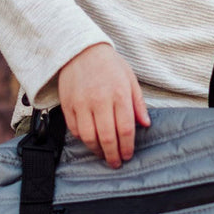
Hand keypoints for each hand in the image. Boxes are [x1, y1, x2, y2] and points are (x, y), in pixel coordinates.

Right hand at [56, 43, 150, 167]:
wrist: (80, 50)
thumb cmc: (109, 65)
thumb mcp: (130, 79)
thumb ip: (138, 103)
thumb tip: (145, 124)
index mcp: (119, 94)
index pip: (125, 129)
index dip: (127, 147)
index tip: (128, 155)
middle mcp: (100, 100)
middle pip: (107, 137)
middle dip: (113, 155)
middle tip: (116, 163)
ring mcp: (81, 103)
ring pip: (88, 137)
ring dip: (97, 150)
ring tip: (103, 155)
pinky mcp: (67, 105)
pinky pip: (74, 129)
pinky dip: (83, 139)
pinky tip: (90, 141)